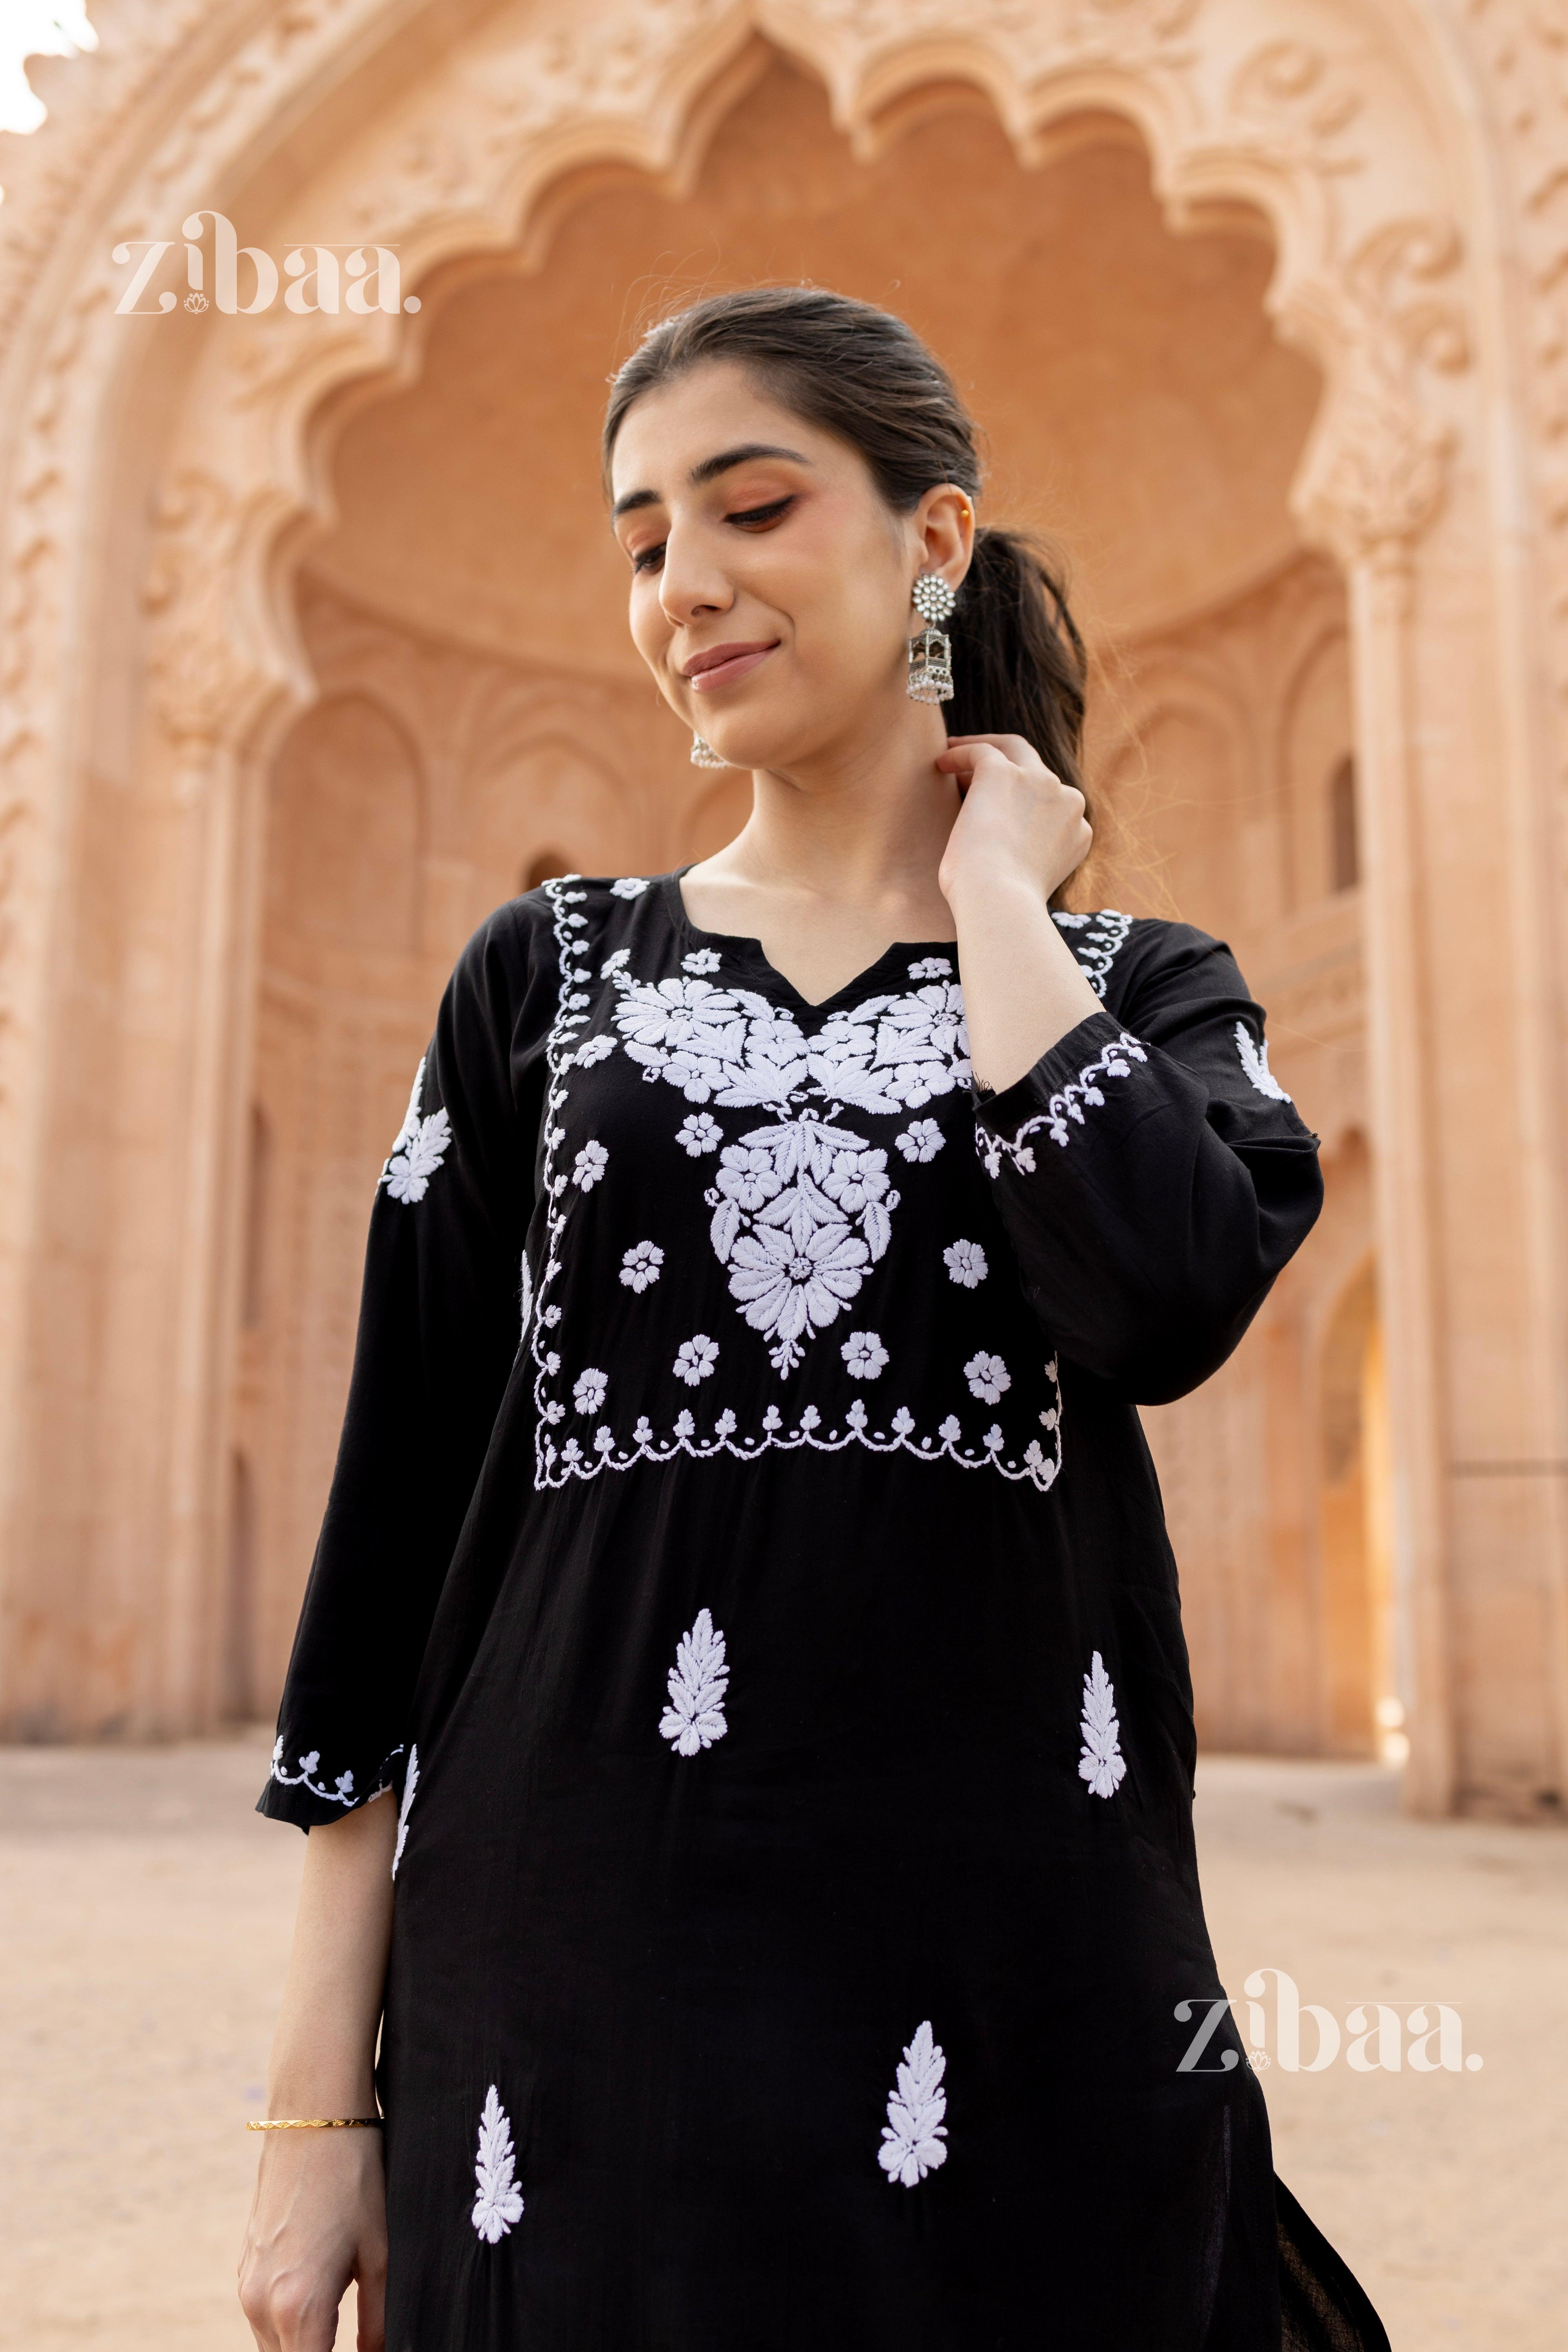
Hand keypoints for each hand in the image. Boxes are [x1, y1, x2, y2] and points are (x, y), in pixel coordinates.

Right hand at [238, 2126, 386, 2350]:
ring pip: (274, 2348)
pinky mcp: (245, 2267)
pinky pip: (264, 2318)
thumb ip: (378, 2323)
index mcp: (297, 2307)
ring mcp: (247, 2286)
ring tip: (343, 2330)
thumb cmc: (355, 2180)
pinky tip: (323, 2298)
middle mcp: (261, 2304)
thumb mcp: (380, 2255)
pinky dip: (290, 2325)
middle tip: (357, 2342)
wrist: (313, 2118)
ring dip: (305, 2346)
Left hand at [935, 733, 1090, 912]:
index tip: (996, 807)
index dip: (1023, 802)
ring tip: (954, 760)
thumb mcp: (1028, 882)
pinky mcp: (1006, 773)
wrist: (997, 903)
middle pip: (1039, 772)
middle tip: (976, 772)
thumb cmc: (1000, 907)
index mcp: (1079, 831)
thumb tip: (1003, 852)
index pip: (1053, 804)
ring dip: (984, 756)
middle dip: (1011, 769)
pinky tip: (941, 763)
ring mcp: (1040, 783)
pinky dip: (961, 753)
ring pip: (1014, 752)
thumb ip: (1028, 858)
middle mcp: (1067, 802)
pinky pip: (982, 753)